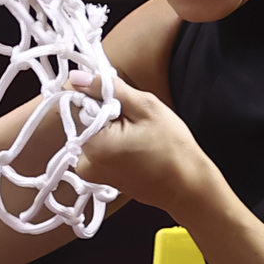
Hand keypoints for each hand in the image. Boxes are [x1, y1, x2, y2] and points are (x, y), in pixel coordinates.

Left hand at [71, 70, 218, 217]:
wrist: (186, 186)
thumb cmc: (171, 147)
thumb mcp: (145, 107)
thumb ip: (107, 89)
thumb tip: (76, 77)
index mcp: (91, 144)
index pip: (79, 104)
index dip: (101, 96)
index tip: (125, 103)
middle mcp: (83, 161)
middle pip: (84, 120)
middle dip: (107, 113)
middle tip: (136, 120)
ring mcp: (91, 173)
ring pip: (92, 134)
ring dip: (110, 128)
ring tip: (138, 135)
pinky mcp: (99, 178)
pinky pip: (98, 150)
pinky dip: (112, 143)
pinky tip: (135, 147)